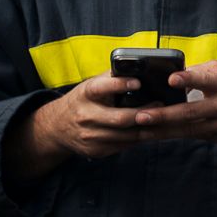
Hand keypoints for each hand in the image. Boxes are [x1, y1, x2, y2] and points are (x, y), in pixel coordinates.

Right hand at [5, 73, 146, 178]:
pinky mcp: (95, 150)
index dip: (120, 85)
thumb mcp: (92, 85)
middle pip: (120, 118)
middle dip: (144, 113)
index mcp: (85, 94)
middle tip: (160, 106)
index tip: (138, 82)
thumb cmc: (83, 100)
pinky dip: (137, 139)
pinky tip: (147, 131)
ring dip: (146, 128)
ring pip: (125, 135)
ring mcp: (89, 136)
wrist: (56, 126)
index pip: (101, 88)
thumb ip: (113, 77)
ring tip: (160, 119)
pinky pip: (122, 146)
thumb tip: (138, 66)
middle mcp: (85, 116)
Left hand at [126, 61, 216, 145]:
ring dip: (162, 131)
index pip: (208, 79)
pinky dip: (176, 135)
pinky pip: (196, 136)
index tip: (172, 79)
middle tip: (140, 116)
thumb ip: (204, 71)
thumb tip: (176, 73)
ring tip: (139, 131)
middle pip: (191, 111)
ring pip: (188, 129)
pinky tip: (157, 135)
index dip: (190, 78)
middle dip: (164, 115)